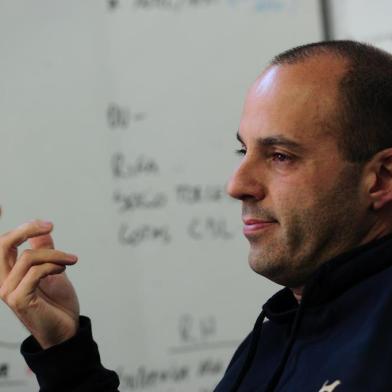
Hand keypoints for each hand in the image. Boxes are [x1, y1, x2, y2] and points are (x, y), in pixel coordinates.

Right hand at [0, 220, 79, 348]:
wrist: (66, 330)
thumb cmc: (57, 303)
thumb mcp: (52, 271)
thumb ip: (44, 252)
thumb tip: (42, 232)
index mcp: (8, 273)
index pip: (3, 244)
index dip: (21, 228)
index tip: (47, 224)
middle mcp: (3, 281)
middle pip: (2, 244)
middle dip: (27, 230)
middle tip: (49, 226)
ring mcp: (8, 291)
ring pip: (28, 257)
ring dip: (55, 255)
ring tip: (71, 260)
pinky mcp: (19, 300)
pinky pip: (36, 272)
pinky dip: (54, 266)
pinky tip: (64, 269)